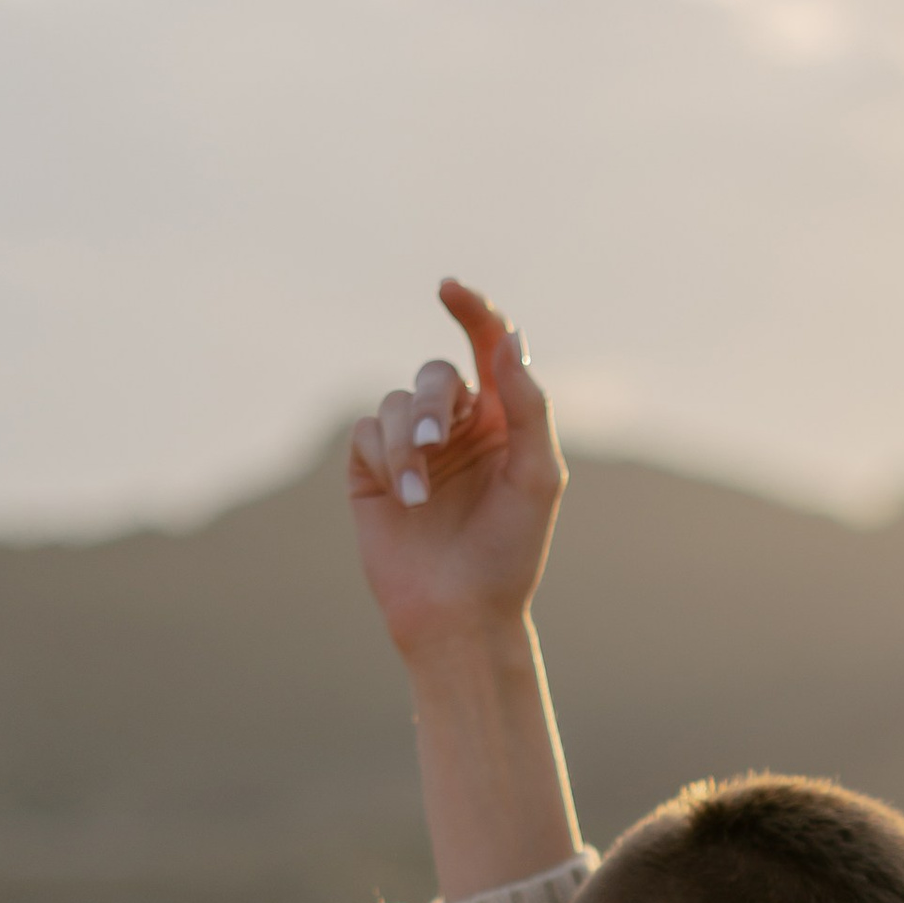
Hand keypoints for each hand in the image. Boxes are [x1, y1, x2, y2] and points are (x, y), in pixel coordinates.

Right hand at [347, 277, 567, 667]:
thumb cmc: (511, 552)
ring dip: (406, 442)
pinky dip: (383, 457)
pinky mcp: (372, 471)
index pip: (488, 347)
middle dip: (434, 403)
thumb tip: (507, 338)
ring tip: (419, 495)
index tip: (449, 288)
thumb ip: (529, 405)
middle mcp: (458, 428)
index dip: (472, 310)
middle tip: (438, 444)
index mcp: (505, 422)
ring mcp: (413, 448)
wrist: (461, 614)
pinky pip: (366, 432)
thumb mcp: (538, 476)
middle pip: (436, 375)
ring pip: (396, 403)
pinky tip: (402, 498)